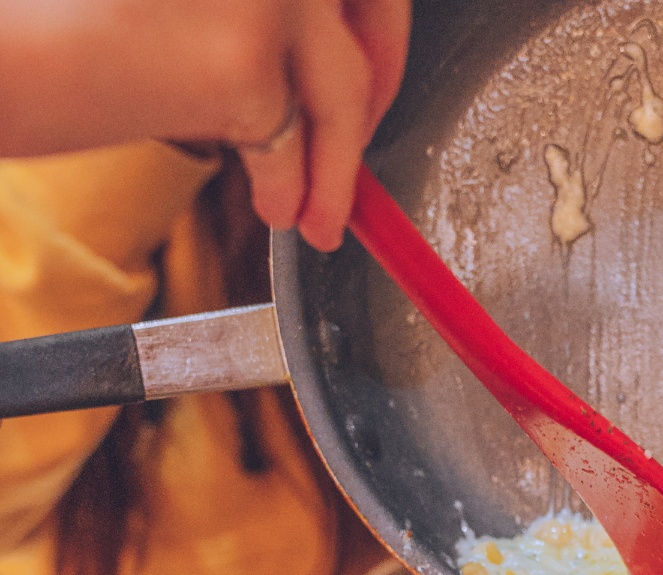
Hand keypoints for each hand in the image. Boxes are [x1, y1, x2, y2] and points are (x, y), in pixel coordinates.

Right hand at [0, 0, 410, 250]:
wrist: (18, 45)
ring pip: (343, 90)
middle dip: (377, 88)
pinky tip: (283, 210)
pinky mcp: (250, 62)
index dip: (375, 24)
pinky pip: (295, 141)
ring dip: (341, 166)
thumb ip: (271, 7)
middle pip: (370, 12)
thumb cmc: (89, 14)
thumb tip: (343, 51)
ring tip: (322, 216)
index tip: (371, 61)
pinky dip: (294, 188)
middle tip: (366, 141)